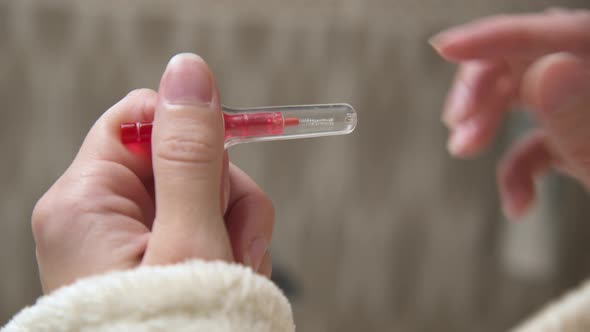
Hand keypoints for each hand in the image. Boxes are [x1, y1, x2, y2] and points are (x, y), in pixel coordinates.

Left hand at [32, 54, 272, 292]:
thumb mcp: (190, 240)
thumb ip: (190, 154)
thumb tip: (187, 71)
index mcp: (86, 202)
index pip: (139, 118)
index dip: (191, 122)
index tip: (236, 141)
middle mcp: (100, 214)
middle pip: (181, 156)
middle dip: (224, 193)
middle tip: (236, 240)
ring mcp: (129, 238)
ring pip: (203, 192)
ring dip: (235, 226)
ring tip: (235, 271)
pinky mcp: (155, 256)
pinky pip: (206, 224)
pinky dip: (231, 247)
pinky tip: (230, 278)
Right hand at [431, 9, 589, 218]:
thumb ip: (585, 119)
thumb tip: (547, 69)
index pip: (561, 33)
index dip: (500, 37)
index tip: (444, 47)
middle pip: (533, 58)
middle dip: (486, 89)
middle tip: (456, 124)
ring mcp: (588, 112)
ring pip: (526, 94)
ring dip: (488, 123)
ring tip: (462, 151)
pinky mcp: (579, 142)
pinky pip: (537, 142)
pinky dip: (515, 171)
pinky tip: (517, 205)